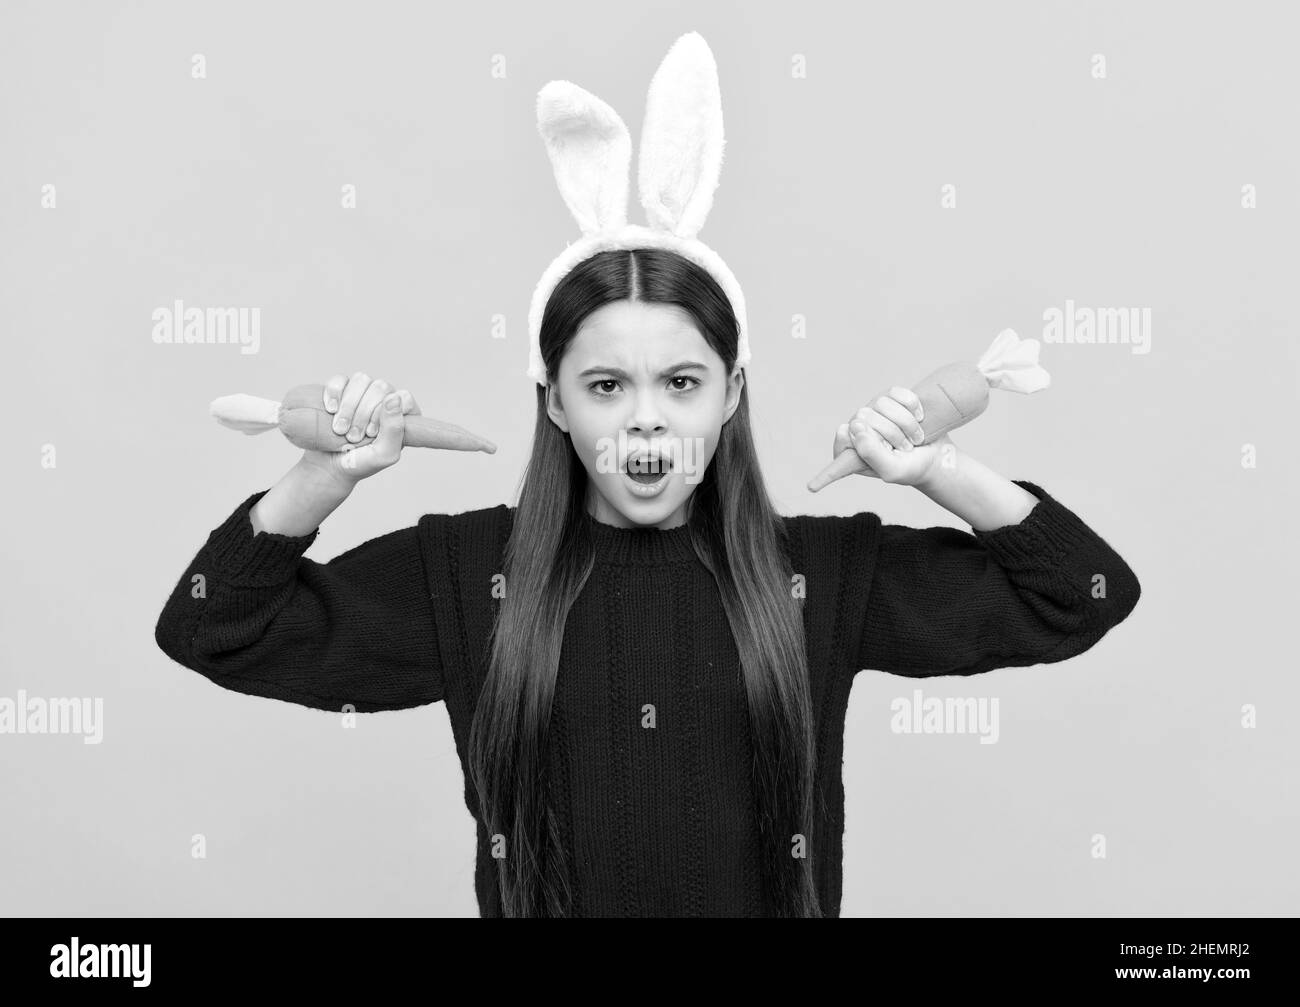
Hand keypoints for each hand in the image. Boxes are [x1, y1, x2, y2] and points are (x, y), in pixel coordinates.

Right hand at [301, 372, 422, 485]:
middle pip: (381, 387)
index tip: (371, 433)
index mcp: (402, 415)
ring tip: (340, 429)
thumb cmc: (361, 463)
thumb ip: (395, 429)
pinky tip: (330, 410)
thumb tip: (393, 398)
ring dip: (348, 406)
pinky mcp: (341, 390)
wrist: (328, 467)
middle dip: (363, 413)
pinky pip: (339, 380)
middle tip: (352, 437)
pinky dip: (334, 394)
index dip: (385, 414)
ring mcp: (363, 393)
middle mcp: (385, 401)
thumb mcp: (384, 454)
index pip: (403, 397)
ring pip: (361, 380)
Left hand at [826, 386, 950, 487]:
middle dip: (893, 434)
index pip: (844, 434)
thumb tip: (855, 426)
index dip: (865, 440)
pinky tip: (918, 418)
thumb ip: (870, 453)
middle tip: (906, 448)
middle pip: (865, 416)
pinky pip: (897, 392)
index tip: (883, 451)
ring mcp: (874, 411)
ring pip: (882, 403)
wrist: (936, 457)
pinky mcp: (891, 398)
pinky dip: (913, 406)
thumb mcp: (891, 469)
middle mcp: (858, 428)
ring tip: (914, 437)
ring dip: (906, 423)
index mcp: (850, 449)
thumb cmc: (911, 468)